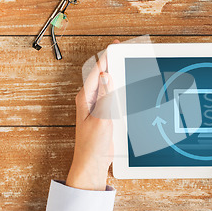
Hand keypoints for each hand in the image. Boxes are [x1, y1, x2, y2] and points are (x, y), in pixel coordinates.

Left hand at [66, 40, 119, 190]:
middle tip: (124, 50)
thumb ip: (105, 96)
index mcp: (85, 98)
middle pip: (101, 74)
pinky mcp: (103, 112)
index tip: (117, 47)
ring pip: (106, 83)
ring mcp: (96, 105)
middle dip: (112, 61)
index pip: (97, 71)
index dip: (107, 57)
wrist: (93, 163)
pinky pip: (111, 94)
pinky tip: (126, 84)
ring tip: (126, 62)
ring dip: (116, 73)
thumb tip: (106, 75)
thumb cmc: (92, 145)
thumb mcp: (102, 119)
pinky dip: (118, 86)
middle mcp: (89, 99)